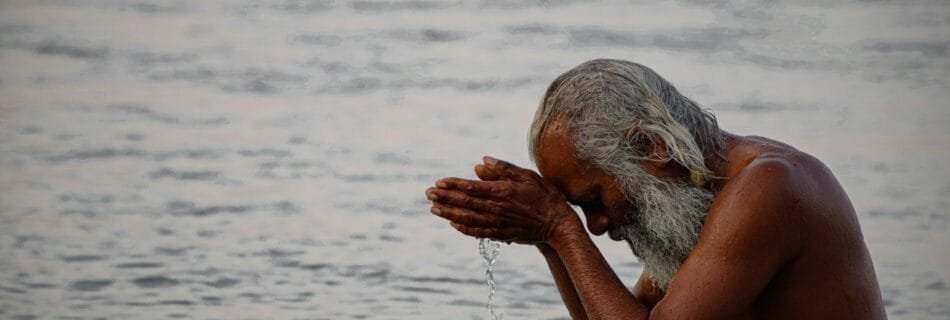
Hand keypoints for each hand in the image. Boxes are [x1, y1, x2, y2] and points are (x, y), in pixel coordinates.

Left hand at [425, 156, 577, 243]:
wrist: (558, 225)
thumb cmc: (545, 196)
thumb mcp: (528, 176)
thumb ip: (504, 168)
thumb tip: (481, 162)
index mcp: (503, 191)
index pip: (472, 188)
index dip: (453, 185)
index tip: (438, 182)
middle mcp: (497, 208)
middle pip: (465, 204)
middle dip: (444, 199)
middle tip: (428, 194)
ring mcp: (498, 223)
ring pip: (467, 219)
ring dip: (448, 214)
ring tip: (434, 209)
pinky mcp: (501, 234)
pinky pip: (477, 232)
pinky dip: (463, 228)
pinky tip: (453, 224)